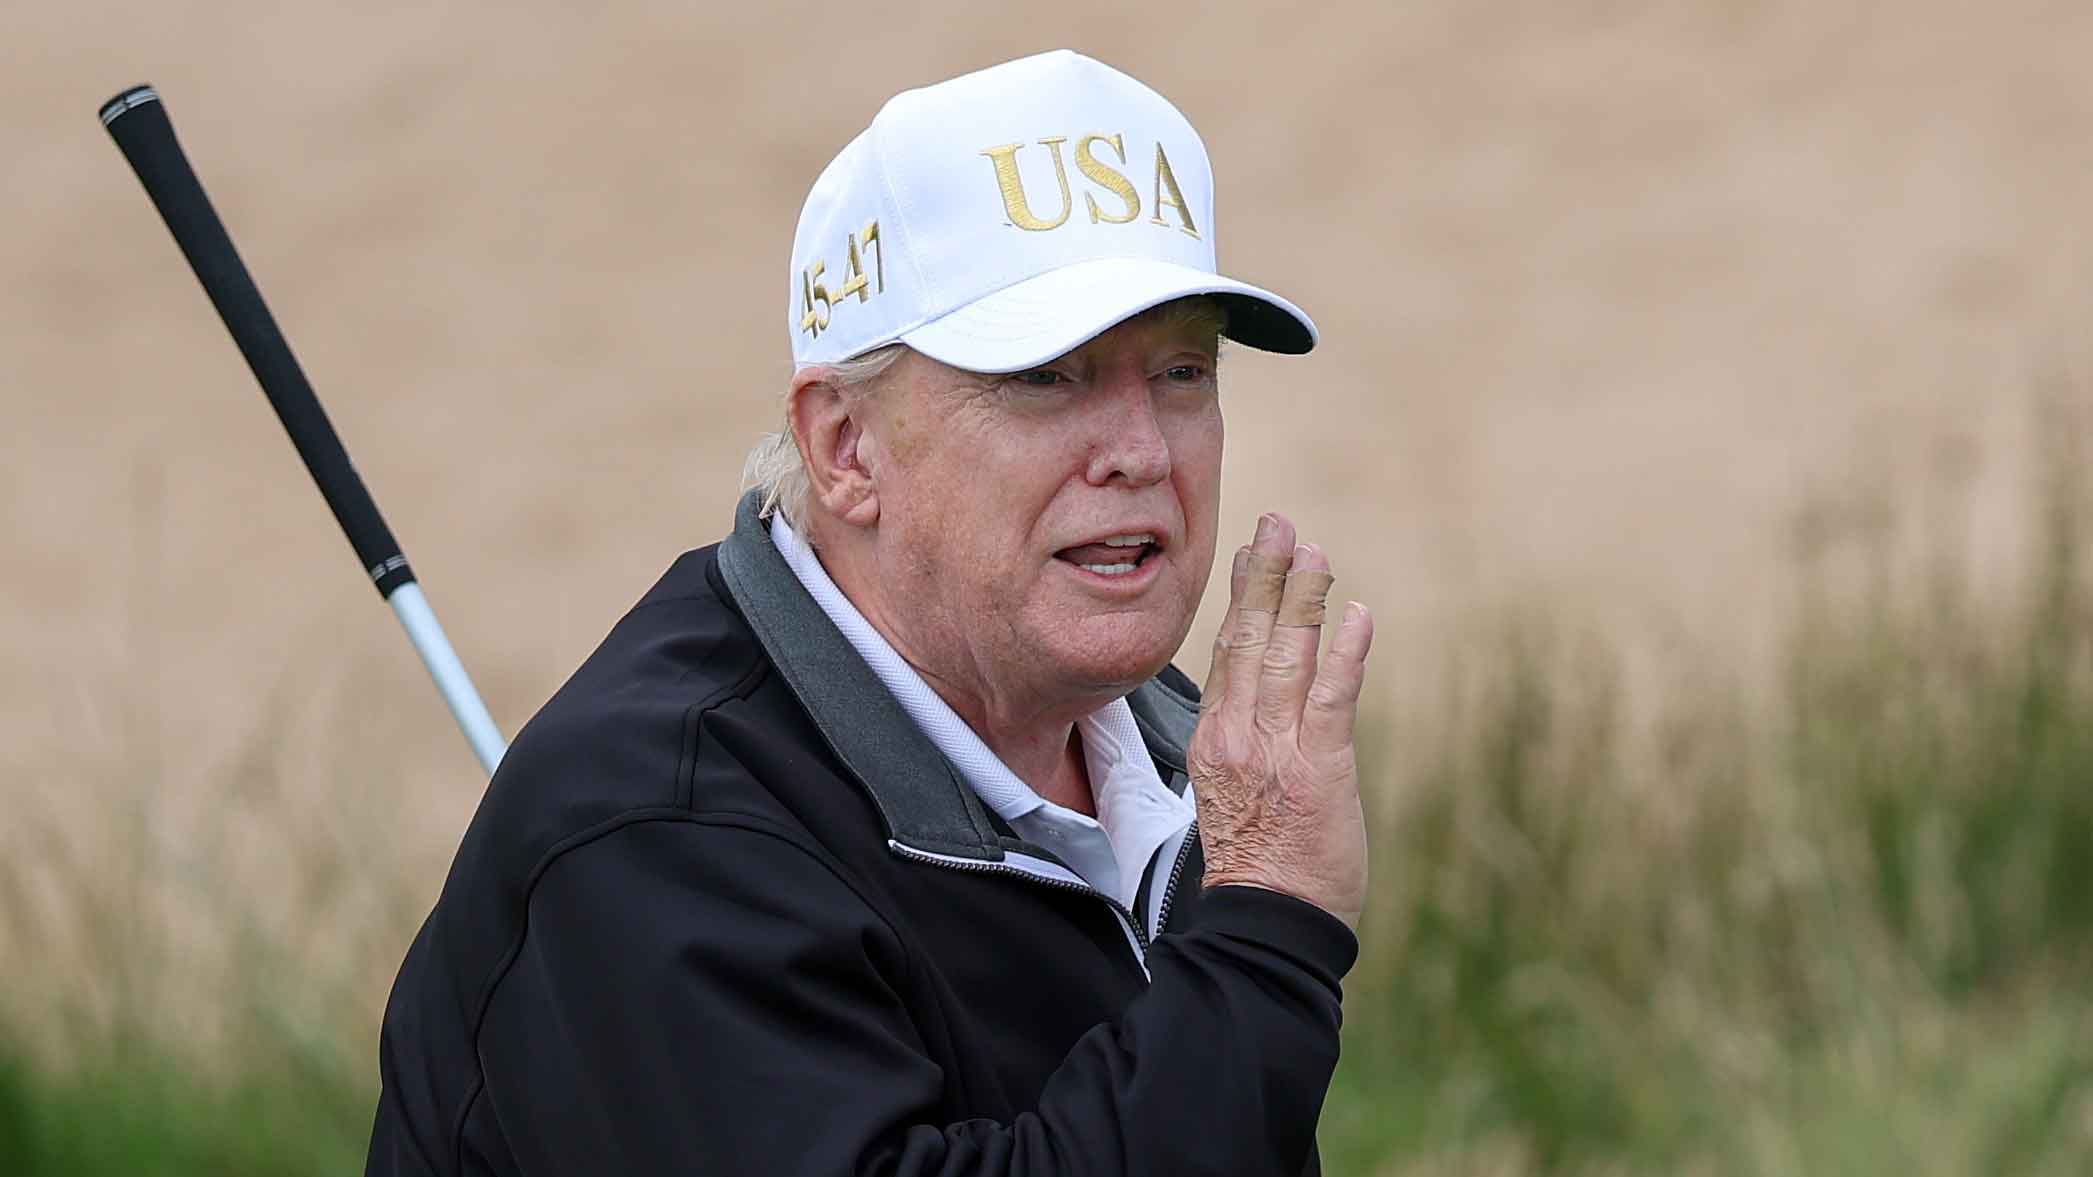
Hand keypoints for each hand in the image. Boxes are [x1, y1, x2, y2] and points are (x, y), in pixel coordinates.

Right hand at [1188, 513, 1372, 930]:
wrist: (1265, 924)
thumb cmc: (1259, 868)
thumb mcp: (1233, 797)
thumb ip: (1246, 747)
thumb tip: (1261, 711)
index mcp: (1215, 742)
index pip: (1226, 654)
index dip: (1242, 600)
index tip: (1249, 554)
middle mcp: (1238, 736)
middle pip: (1249, 640)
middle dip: (1266, 576)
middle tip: (1278, 523)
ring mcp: (1277, 750)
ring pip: (1287, 656)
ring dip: (1303, 598)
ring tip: (1315, 551)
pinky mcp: (1319, 768)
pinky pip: (1333, 698)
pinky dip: (1346, 652)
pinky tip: (1357, 614)